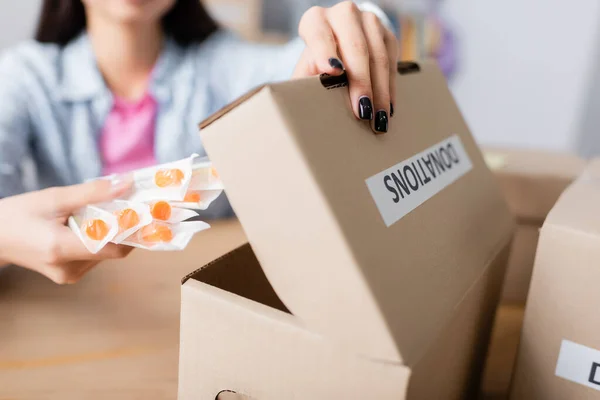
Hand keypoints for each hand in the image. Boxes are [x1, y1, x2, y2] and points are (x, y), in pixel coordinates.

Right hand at [0, 179, 132, 283]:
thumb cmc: (19, 214)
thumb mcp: (54, 198)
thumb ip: (93, 192)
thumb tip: (128, 184)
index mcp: (61, 249)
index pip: (115, 248)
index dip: (135, 232)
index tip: (148, 212)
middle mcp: (68, 269)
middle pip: (113, 250)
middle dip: (125, 228)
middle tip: (131, 205)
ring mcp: (69, 276)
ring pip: (106, 253)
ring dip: (112, 233)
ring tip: (103, 212)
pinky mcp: (69, 276)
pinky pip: (95, 256)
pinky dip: (99, 239)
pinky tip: (89, 225)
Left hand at [293, 1, 397, 133]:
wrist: (338, 49)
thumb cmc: (317, 66)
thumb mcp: (306, 72)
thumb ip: (305, 81)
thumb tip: (313, 96)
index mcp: (316, 20)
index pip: (319, 33)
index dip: (325, 52)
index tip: (332, 72)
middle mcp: (343, 14)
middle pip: (356, 47)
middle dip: (360, 82)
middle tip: (362, 112)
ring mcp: (368, 21)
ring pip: (378, 56)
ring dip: (380, 90)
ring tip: (377, 118)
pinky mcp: (387, 33)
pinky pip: (392, 61)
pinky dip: (390, 88)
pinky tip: (388, 108)